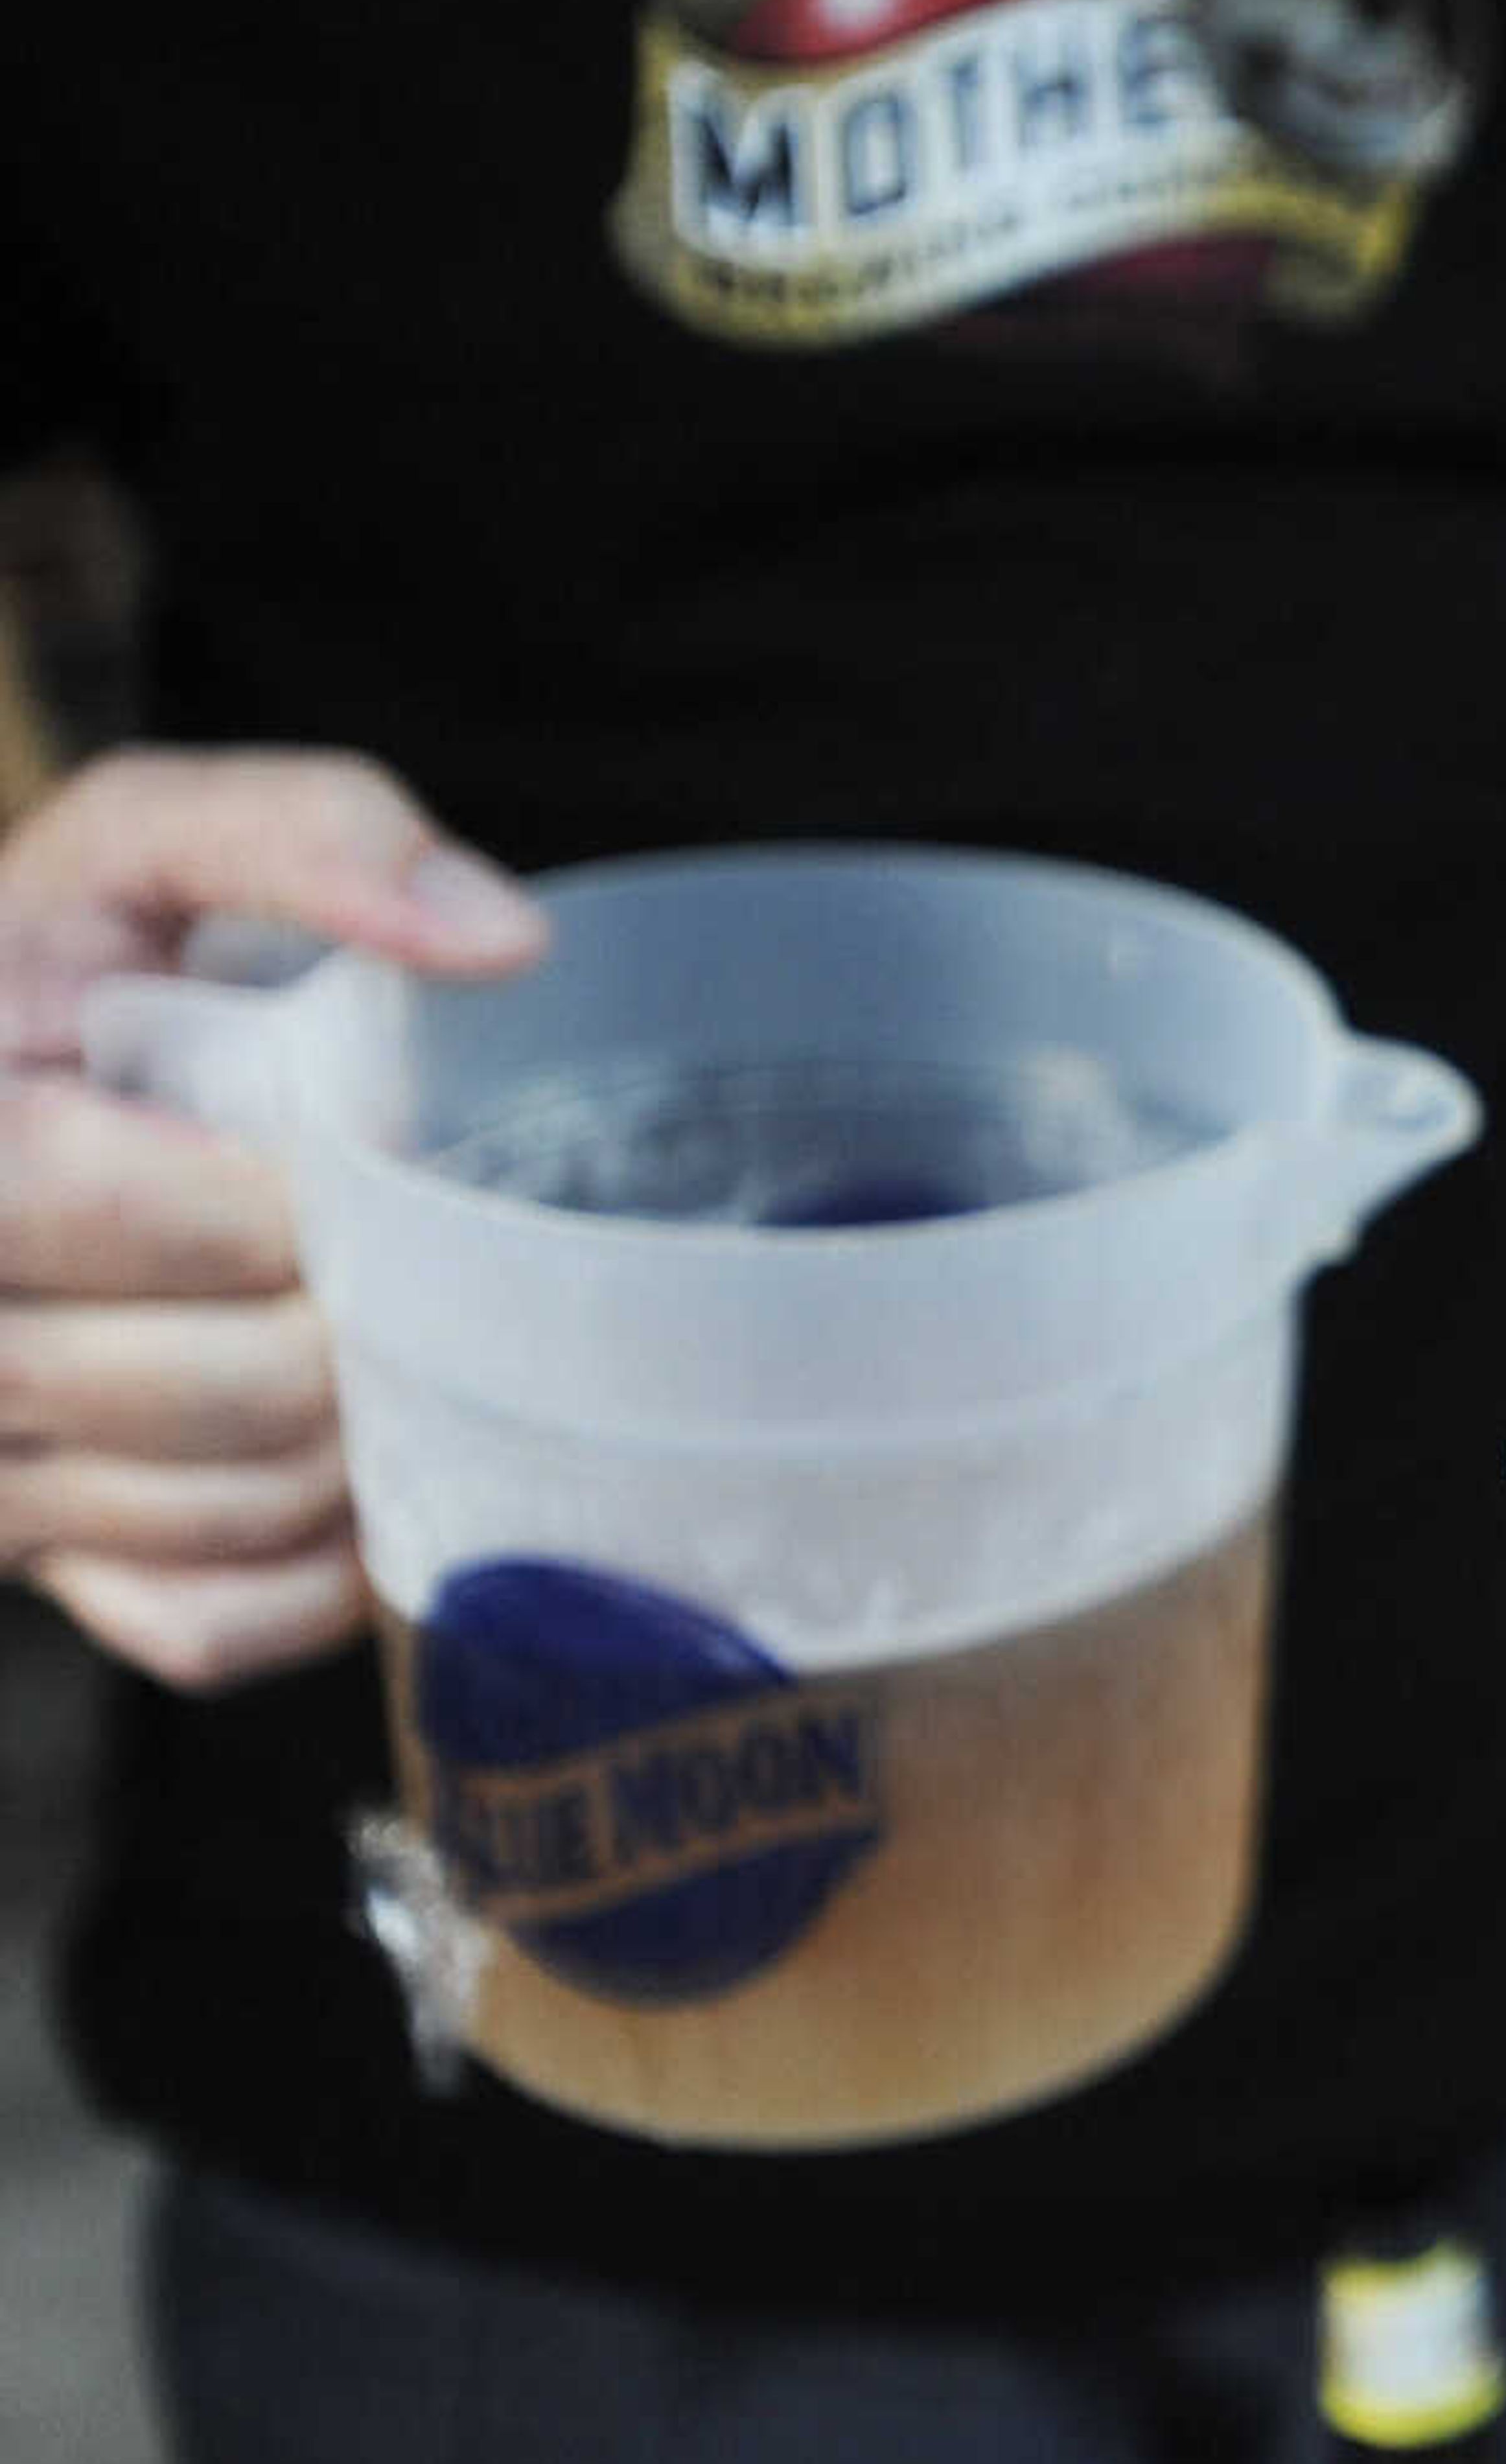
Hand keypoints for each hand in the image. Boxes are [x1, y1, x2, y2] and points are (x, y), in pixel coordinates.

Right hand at [0, 747, 546, 1688]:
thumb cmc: (72, 964)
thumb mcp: (145, 845)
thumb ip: (309, 837)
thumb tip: (502, 941)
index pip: (119, 1211)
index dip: (280, 1195)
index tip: (355, 1153)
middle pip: (215, 1383)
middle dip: (353, 1312)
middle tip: (408, 1251)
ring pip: (227, 1507)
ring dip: (360, 1431)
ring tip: (395, 1335)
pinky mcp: (44, 1568)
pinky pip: (206, 1627)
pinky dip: (316, 1563)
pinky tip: (356, 1461)